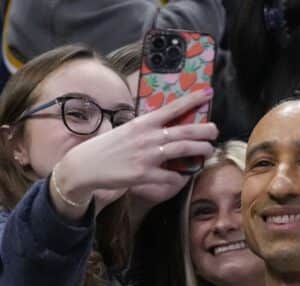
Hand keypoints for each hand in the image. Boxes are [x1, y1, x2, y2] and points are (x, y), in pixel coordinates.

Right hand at [54, 89, 217, 213]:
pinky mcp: (144, 175)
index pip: (172, 108)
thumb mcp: (126, 130)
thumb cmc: (106, 147)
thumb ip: (146, 128)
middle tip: (215, 130)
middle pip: (185, 130)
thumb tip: (164, 126)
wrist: (85, 165)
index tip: (208, 93)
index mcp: (143, 123)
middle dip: (205, 130)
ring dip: (200, 150)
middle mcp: (147, 137)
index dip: (193, 100)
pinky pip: (170, 177)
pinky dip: (179, 178)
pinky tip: (183, 177)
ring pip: (183, 151)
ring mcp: (147, 157)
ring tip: (208, 150)